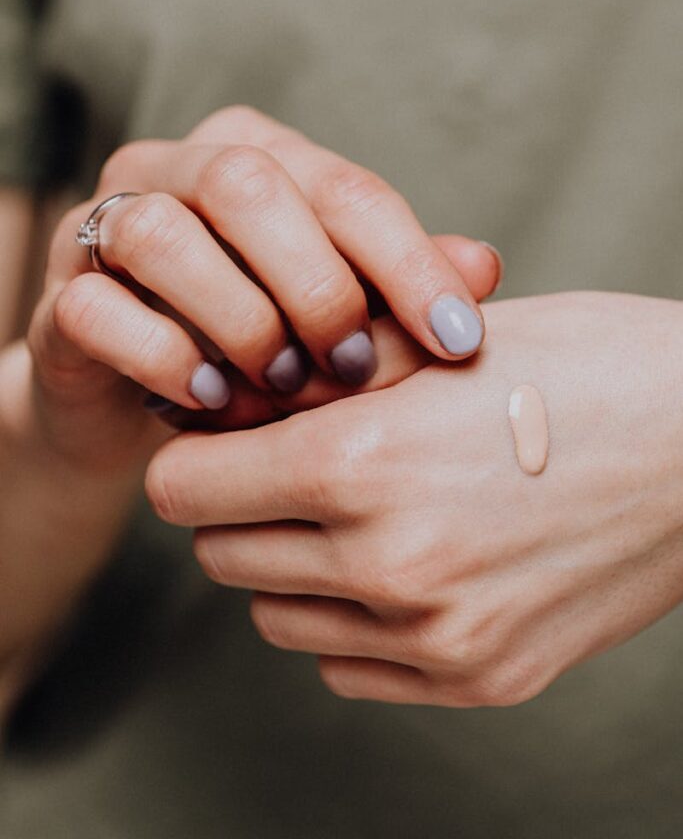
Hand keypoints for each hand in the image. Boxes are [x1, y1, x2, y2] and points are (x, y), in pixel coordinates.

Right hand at [26, 105, 499, 468]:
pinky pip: (98, 309)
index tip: (460, 340)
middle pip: (246, 185)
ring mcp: (104, 225)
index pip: (344, 186)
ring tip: (283, 388)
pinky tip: (210, 401)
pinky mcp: (60, 295)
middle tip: (355, 368)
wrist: (144, 401)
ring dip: (239, 320)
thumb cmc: (262, 348)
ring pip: (161, 234)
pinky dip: (165, 357)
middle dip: (316, 284)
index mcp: (257, 154)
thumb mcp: (340, 317)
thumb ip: (400, 286)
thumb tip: (485, 267)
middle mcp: (174, 168)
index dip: (409, 262)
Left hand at [145, 292, 682, 706]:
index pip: (187, 488)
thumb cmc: (591, 367)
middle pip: (223, 555)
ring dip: (292, 566)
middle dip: (240, 507)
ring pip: (279, 618)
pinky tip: (405, 564)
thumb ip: (325, 376)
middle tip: (292, 465)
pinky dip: (352, 620)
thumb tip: (238, 401)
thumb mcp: (447, 340)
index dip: (198, 453)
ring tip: (355, 512)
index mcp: (364, 462)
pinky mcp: (481, 678)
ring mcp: (436, 637)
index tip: (226, 435)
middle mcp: (388, 565)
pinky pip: (350, 667)